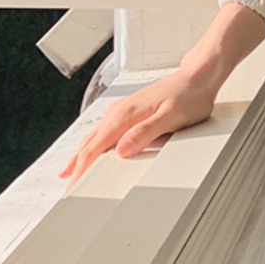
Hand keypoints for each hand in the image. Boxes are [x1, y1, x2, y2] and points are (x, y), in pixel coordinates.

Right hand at [58, 70, 217, 190]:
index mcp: (124, 116)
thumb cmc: (189, 94)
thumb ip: (145, 133)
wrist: (197, 76)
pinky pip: (104, 131)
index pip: (94, 148)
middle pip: (89, 143)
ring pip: (95, 136)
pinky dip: (93, 144)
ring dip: (81, 155)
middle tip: (67, 187)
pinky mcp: (130, 112)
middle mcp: (119, 112)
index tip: (73, 187)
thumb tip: (122, 149)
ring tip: (70, 172)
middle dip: (75, 165)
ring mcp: (123, 111)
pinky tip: (94, 149)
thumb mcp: (171, 117)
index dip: (81, 169)